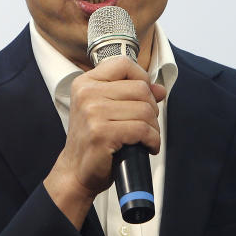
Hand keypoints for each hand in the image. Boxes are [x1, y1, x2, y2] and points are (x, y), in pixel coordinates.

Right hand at [44, 56, 165, 228]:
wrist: (76, 171)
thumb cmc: (93, 141)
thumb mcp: (107, 110)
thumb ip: (131, 95)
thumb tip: (160, 89)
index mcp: (85, 83)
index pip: (124, 64)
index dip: (142, 78)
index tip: (145, 97)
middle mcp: (86, 94)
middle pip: (140, 89)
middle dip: (152, 109)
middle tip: (146, 125)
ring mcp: (92, 113)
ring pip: (145, 110)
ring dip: (153, 128)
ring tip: (146, 138)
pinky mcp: (101, 133)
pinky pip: (142, 129)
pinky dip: (152, 140)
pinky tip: (147, 147)